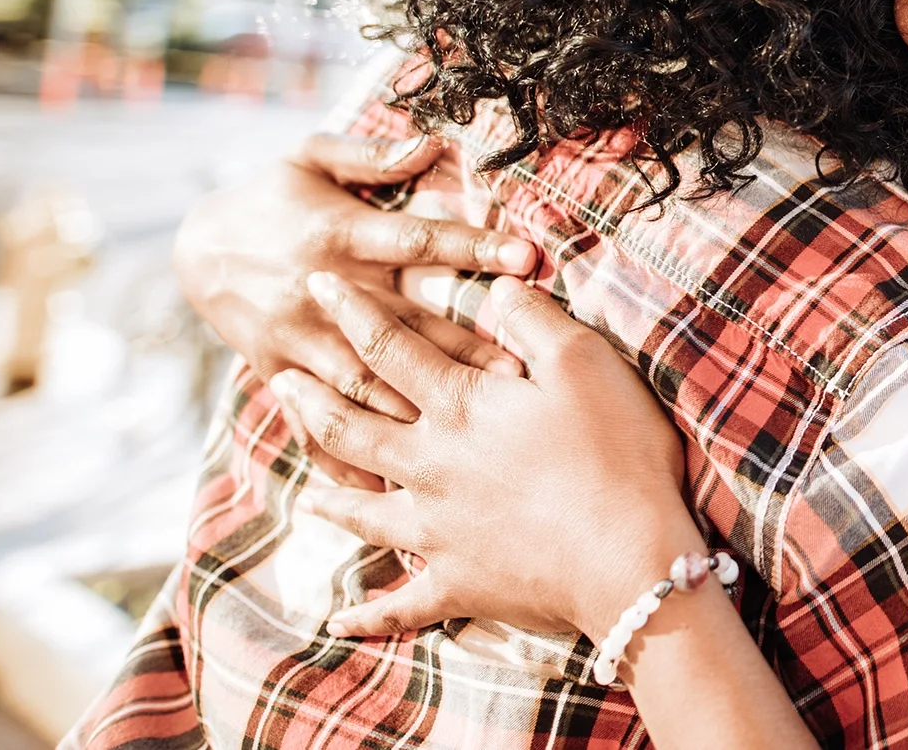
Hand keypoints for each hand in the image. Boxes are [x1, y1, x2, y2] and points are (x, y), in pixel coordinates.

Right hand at [176, 132, 537, 486]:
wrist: (194, 249)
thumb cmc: (271, 198)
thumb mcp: (310, 156)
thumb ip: (370, 155)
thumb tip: (430, 142)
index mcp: (339, 235)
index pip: (417, 242)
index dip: (471, 247)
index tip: (525, 257)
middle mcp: (323, 294)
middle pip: (406, 325)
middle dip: (465, 347)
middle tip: (524, 371)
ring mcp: (300, 342)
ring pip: (369, 381)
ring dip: (422, 406)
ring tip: (480, 429)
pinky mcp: (282, 376)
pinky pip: (319, 423)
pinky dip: (352, 457)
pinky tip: (395, 485)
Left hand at [271, 273, 701, 640]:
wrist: (628, 558)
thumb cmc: (615, 453)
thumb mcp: (585, 364)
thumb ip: (533, 321)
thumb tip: (495, 288)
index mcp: (460, 407)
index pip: (389, 348)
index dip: (353, 311)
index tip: (317, 285)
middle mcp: (430, 467)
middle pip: (351, 428)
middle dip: (311, 400)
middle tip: (280, 379)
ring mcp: (437, 532)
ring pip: (362, 511)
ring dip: (329, 497)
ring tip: (304, 489)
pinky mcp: (458, 585)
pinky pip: (399, 605)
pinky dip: (367, 615)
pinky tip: (339, 621)